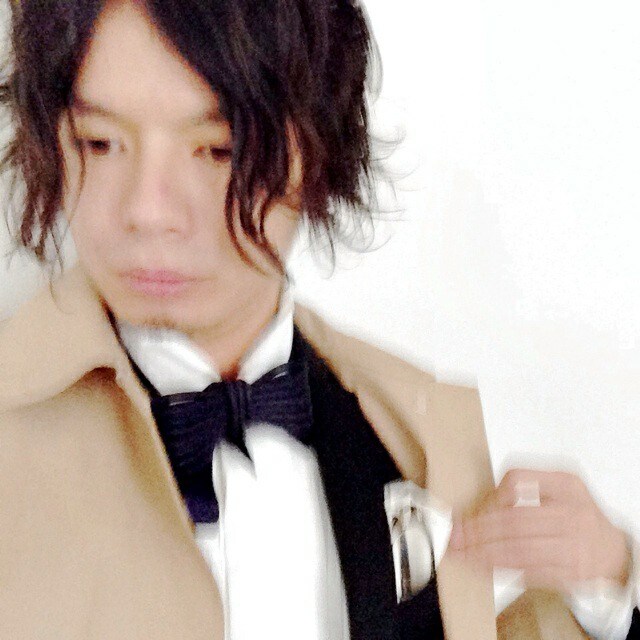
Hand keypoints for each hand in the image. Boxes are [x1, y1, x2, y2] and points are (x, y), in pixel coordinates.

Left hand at [447, 469, 630, 592]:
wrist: (613, 551)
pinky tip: (480, 565)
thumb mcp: (561, 486)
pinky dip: (499, 569)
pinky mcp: (569, 574)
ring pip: (518, 549)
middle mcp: (571, 514)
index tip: (473, 507)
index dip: (492, 494)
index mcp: (566, 484)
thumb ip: (525, 485)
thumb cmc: (579, 515)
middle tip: (455, 534)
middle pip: (514, 519)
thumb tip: (481, 500)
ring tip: (460, 552)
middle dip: (478, 529)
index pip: (519, 479)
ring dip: (483, 552)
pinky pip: (527, 571)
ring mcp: (572, 547)